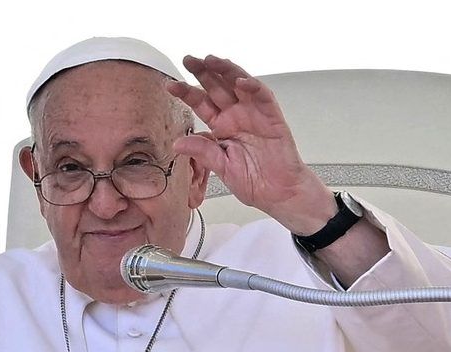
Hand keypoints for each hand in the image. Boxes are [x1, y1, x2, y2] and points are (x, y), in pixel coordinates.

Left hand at [167, 55, 336, 234]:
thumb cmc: (255, 182)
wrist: (279, 194)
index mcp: (222, 127)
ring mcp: (254, 114)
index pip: (201, 103)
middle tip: (189, 60)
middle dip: (202, 72)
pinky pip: (262, 97)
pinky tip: (240, 81)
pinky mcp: (272, 118)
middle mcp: (236, 116)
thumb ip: (203, 152)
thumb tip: (178, 143)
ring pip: (238, 84)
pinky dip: (253, 87)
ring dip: (226, 71)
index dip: (186, 93)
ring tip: (211, 60)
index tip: (170, 86)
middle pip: (217, 87)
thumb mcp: (221, 168)